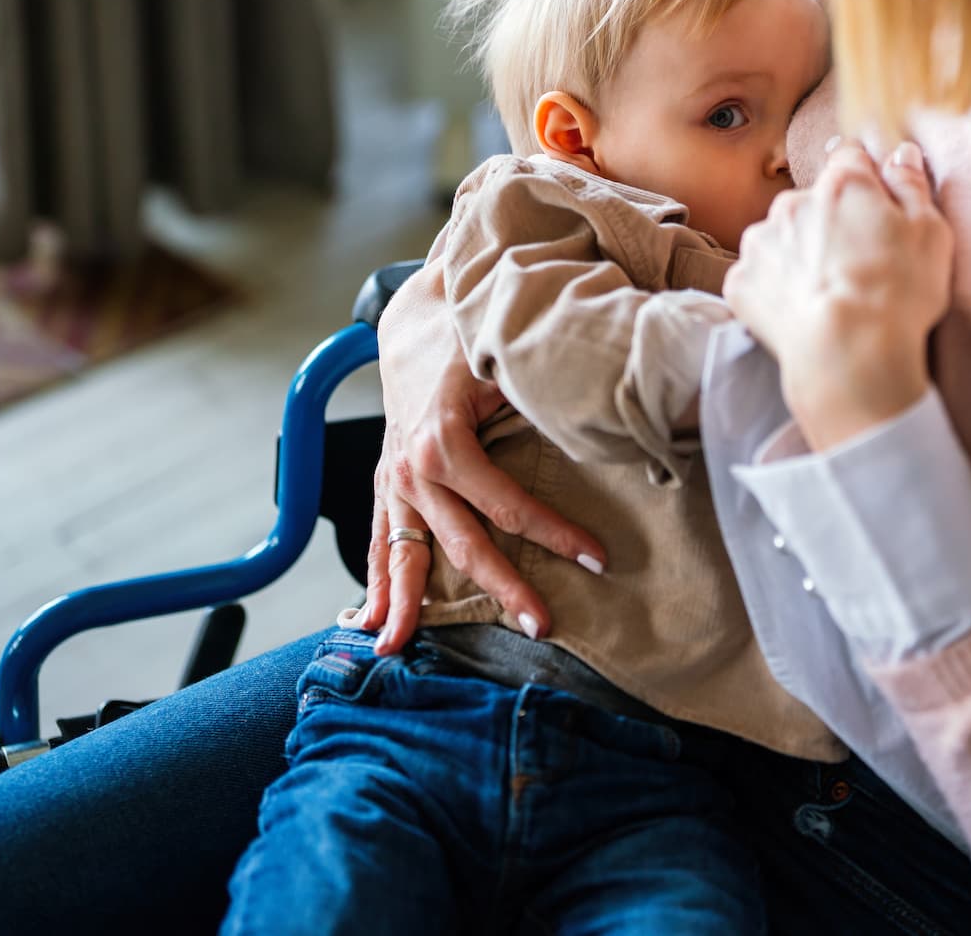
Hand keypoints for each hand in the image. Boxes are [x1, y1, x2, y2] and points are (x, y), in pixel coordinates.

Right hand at [353, 262, 607, 652]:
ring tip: (401, 651)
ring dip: (409, 605)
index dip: (557, 535)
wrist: (416, 319)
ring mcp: (395, 480)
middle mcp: (413, 471)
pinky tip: (371, 621)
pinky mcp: (388, 482)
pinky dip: (375, 581)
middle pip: (465, 545)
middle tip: (543, 627)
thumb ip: (539, 402)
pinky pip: (379, 540)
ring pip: (406, 554)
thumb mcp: (504, 366)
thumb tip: (599, 431)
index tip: (599, 558)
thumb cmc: (469, 341)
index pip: (509, 507)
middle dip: (505, 589)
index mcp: (445, 444)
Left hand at [724, 141, 953, 449]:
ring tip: (828, 293)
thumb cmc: (897, 294)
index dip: (865, 182)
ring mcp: (761, 242)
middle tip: (857, 264)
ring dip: (800, 254)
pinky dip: (776, 288)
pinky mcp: (741, 281)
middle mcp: (793, 202)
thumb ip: (911, 185)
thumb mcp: (930, 234)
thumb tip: (900, 153)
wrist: (847, 357)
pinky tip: (802, 310)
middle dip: (830, 222)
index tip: (875, 209)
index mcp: (843, 184)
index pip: (850, 158)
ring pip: (783, 237)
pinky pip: (760, 275)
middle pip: (813, 201)